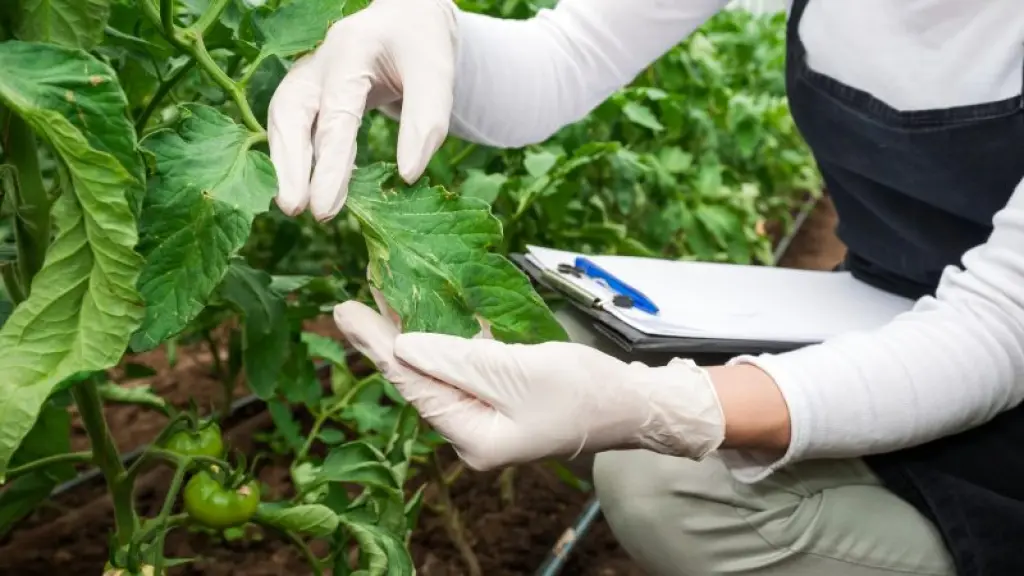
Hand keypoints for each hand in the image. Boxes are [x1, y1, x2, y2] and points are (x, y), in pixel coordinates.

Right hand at [267, 0, 456, 220]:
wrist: (408, 16)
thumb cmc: (423, 43)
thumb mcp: (437, 73)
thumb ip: (426, 121)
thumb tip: (407, 176)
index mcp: (351, 50)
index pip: (336, 114)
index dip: (329, 165)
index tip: (325, 208)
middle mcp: (320, 61)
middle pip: (291, 113)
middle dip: (289, 165)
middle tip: (296, 209)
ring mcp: (310, 74)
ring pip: (285, 119)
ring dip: (286, 163)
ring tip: (294, 206)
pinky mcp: (311, 91)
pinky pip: (296, 125)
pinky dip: (298, 155)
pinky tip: (309, 186)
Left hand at [333, 300, 725, 470]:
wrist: (631, 404)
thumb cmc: (582, 391)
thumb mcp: (516, 372)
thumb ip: (457, 359)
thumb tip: (401, 345)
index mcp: (472, 436)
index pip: (412, 385)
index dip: (376, 346)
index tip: (344, 311)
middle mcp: (471, 431)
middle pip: (418, 379)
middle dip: (384, 340)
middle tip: (349, 302)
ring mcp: (485, 416)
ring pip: (436, 370)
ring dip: (408, 335)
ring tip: (377, 300)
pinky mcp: (499, 397)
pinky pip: (460, 367)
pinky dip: (441, 340)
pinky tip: (423, 314)